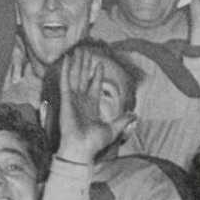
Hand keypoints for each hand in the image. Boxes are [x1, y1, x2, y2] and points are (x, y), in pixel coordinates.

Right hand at [57, 48, 122, 163]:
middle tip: (86, 51)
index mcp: (92, 107)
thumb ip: (123, 120)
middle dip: (85, 64)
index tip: (99, 64)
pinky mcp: (66, 100)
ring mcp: (73, 100)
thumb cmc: (94, 143)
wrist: (81, 149)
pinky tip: (67, 59)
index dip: (97, 75)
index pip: (94, 86)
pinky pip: (65, 82)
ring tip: (78, 50)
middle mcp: (81, 101)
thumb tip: (134, 115)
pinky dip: (65, 70)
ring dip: (76, 63)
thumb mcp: (113, 129)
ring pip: (75, 76)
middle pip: (83, 78)